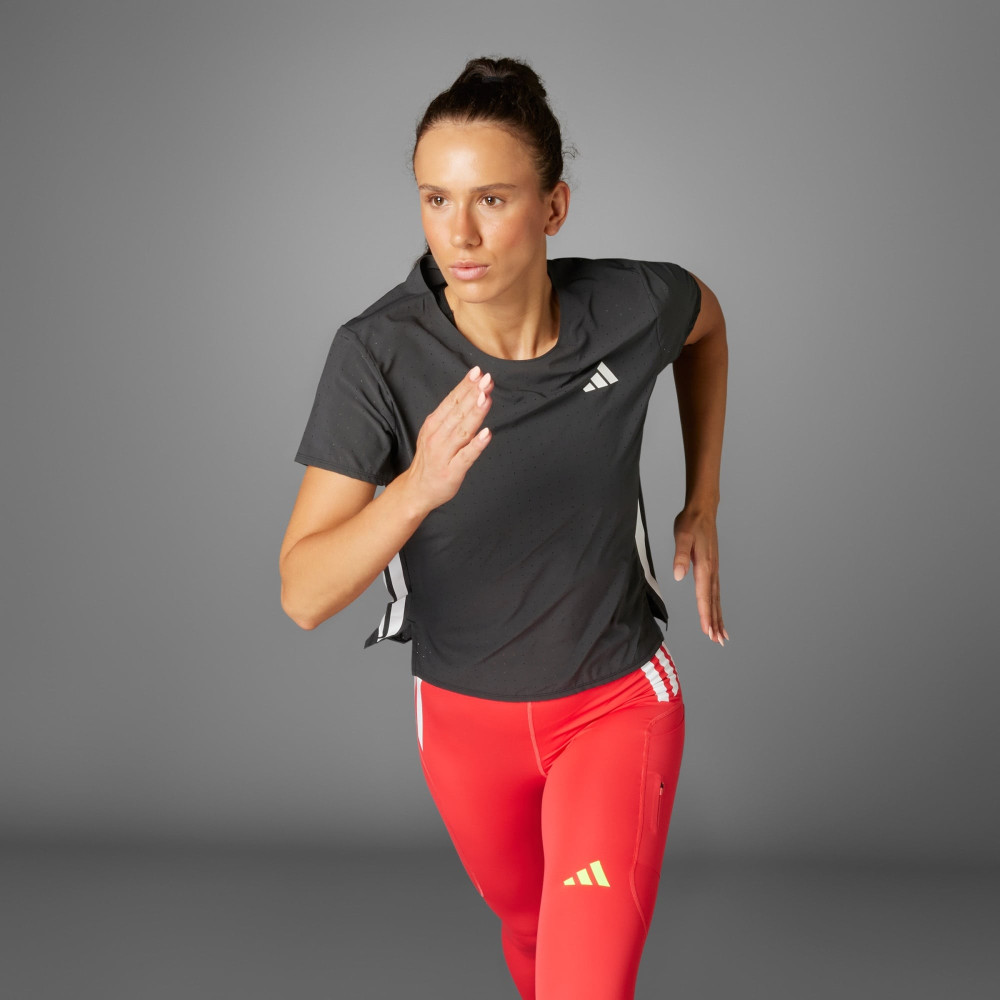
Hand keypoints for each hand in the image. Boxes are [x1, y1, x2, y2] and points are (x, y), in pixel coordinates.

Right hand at [403, 366, 493, 513]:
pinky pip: (466, 456)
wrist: (416, 490)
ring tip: (486, 397)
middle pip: (458, 412)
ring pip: (462, 431)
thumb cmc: (431, 460)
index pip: (452, 401)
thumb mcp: (435, 433)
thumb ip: (452, 416)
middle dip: (473, 394)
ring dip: (475, 413)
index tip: (478, 371)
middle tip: (486, 378)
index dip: (465, 386)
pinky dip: (476, 445)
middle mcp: (437, 437)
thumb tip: (472, 394)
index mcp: (434, 425)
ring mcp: (444, 454)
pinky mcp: (452, 471)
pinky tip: (487, 434)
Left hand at [672, 506, 728, 644]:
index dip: (705, 614)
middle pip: (714, 601)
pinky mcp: (712, 567)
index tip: (708, 631)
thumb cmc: (690, 522)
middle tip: (718, 640)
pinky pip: (715, 591)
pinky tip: (716, 611)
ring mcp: (714, 569)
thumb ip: (680, 555)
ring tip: (721, 634)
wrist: (703, 510)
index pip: (704, 595)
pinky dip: (717, 604)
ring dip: (718, 616)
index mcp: (704, 566)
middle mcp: (712, 570)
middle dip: (715, 622)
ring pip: (716, 598)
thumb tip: (678, 575)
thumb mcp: (681, 535)